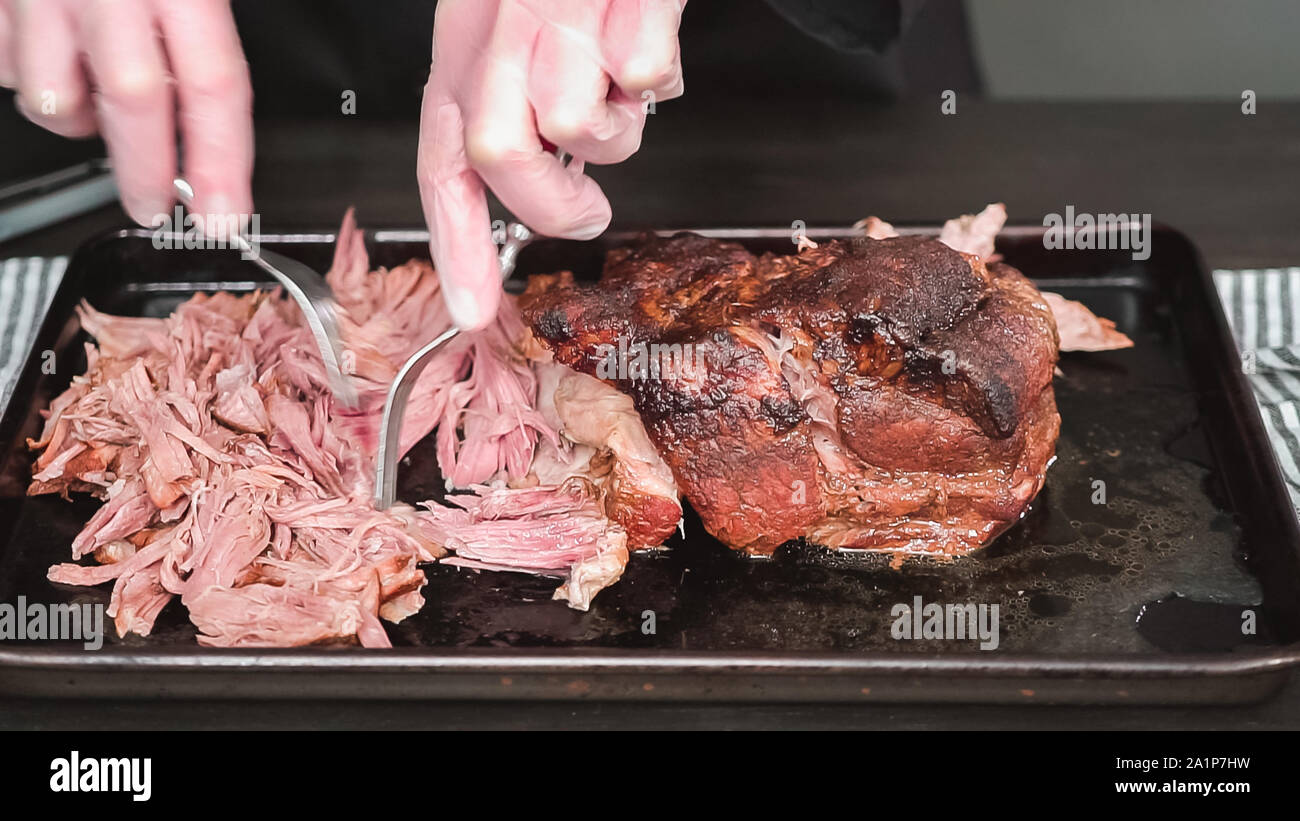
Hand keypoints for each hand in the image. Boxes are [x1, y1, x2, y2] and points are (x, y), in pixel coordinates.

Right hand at [0, 0, 253, 226]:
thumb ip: (203, 22)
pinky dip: (32, 79)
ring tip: (97, 103)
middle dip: (146, 172)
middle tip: (155, 208)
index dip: (222, 162)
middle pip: (133, 101)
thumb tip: (211, 105)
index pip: (212, 85)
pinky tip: (56, 60)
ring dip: (77, 121)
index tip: (225, 215)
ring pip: (53, 95)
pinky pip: (7, 64)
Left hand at [418, 0, 685, 329]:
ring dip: (620, 123)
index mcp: (465, 45)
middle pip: (504, 159)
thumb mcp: (508, 21)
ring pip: (585, 128)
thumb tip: (545, 181)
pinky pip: (650, 80)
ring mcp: (565, 19)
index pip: (445, 161)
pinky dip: (663, 75)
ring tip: (620, 76)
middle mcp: (502, 34)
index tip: (472, 312)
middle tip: (588, 207)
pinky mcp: (629, 6)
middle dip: (556, 204)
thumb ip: (512, 98)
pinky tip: (649, 35)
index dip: (457, 246)